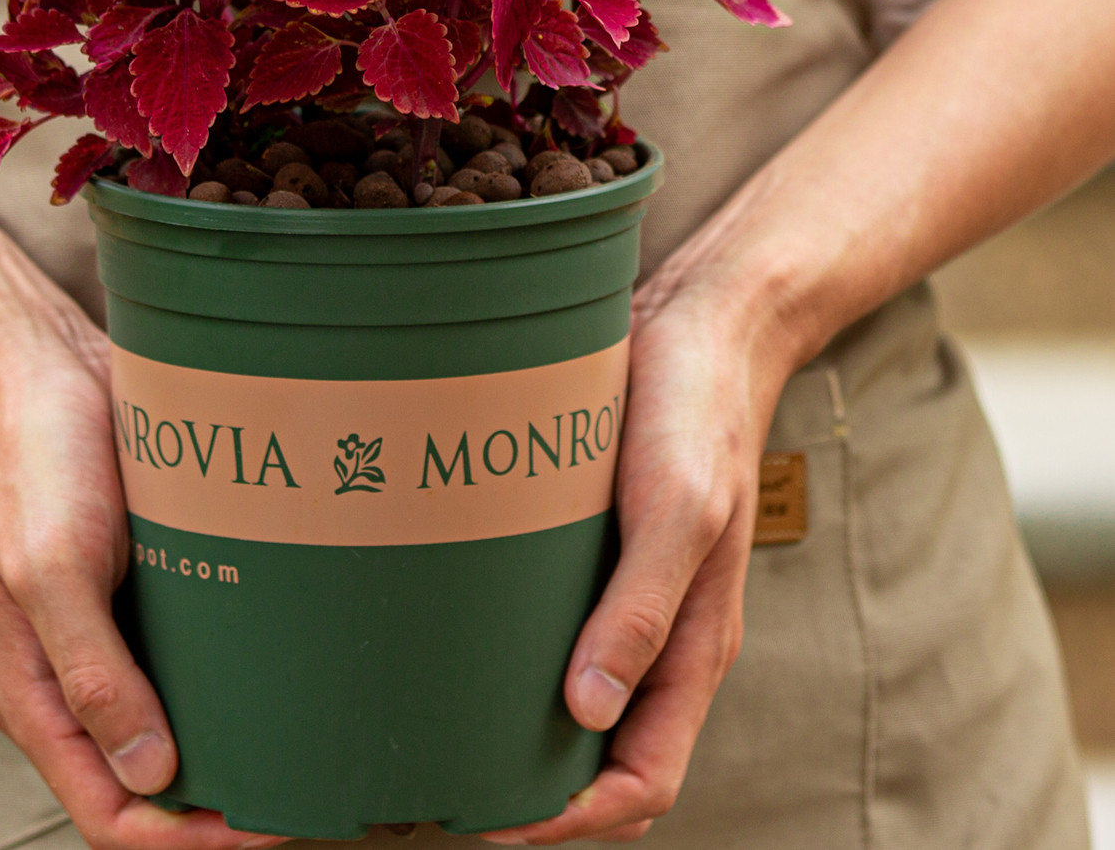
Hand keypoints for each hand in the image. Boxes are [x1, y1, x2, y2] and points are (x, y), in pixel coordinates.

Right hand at [0, 255, 284, 849]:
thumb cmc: (34, 461)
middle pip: (143, 786)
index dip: (183, 839)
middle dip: (215, 812)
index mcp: (32, 691)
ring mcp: (106, 639)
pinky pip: (183, 667)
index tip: (261, 827)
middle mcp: (69, 678)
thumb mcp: (51, 567)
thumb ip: (90, 673)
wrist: (40, 375)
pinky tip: (278, 681)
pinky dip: (226, 690)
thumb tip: (149, 775)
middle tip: (299, 799)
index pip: (106, 811)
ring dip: (227, 754)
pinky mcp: (140, 596)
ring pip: (168, 732)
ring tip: (299, 754)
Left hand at [484, 257, 795, 843]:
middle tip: (438, 786)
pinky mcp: (592, 556)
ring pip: (573, 706)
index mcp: (694, 646)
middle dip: (533, 795)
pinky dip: (508, 664)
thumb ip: (643, 610)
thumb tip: (589, 713)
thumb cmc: (697, 415)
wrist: (698, 330)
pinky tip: (449, 648)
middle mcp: (657, 637)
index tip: (490, 820)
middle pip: (601, 758)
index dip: (572, 821)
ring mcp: (623, 598)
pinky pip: (552, 636)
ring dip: (515, 734)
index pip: (643, 781)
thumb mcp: (679, 510)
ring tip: (433, 733)